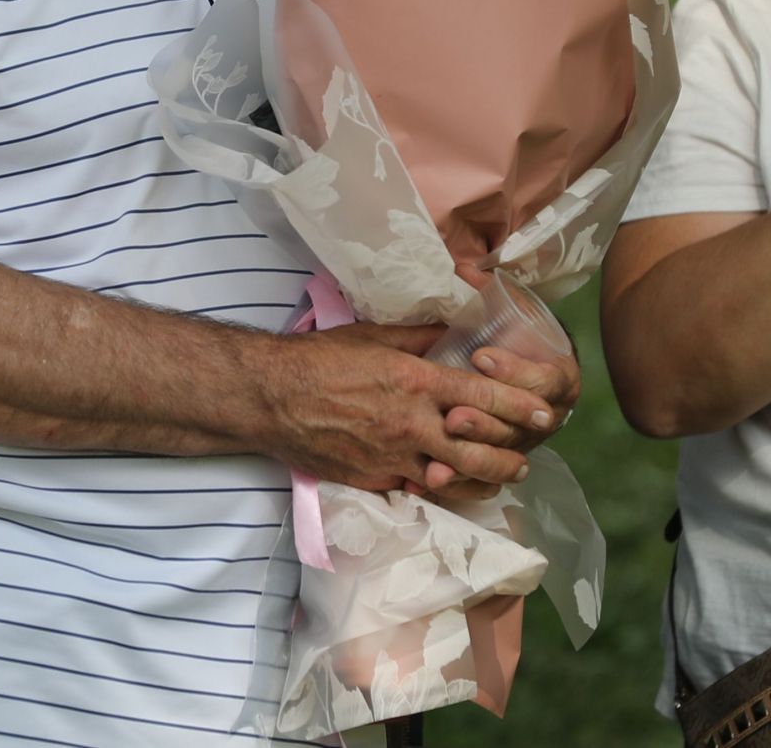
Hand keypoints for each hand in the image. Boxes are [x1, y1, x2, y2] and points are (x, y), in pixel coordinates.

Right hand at [264, 322, 556, 494]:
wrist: (270, 397)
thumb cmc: (318, 359)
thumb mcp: (371, 337)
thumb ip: (418, 337)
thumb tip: (454, 329)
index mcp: (415, 382)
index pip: (484, 399)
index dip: (520, 407)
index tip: (546, 414)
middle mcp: (412, 423)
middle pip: (481, 449)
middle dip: (511, 454)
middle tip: (525, 455)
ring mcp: (393, 457)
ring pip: (456, 478)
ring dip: (486, 479)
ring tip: (503, 477)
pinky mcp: (374, 479)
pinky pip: (418, 489)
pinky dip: (440, 487)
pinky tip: (449, 484)